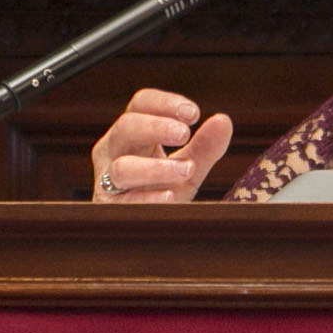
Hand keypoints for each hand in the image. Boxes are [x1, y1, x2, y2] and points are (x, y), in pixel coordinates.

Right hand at [92, 89, 234, 202]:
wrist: (147, 229)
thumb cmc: (163, 190)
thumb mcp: (188, 167)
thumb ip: (205, 146)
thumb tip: (223, 120)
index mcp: (132, 133)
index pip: (140, 104)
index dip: (164, 103)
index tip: (193, 113)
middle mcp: (114, 151)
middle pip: (126, 127)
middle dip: (156, 127)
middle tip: (184, 133)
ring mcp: (108, 180)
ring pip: (123, 167)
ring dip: (156, 167)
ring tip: (186, 169)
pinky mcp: (111, 208)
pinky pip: (126, 201)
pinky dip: (148, 198)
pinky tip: (169, 196)